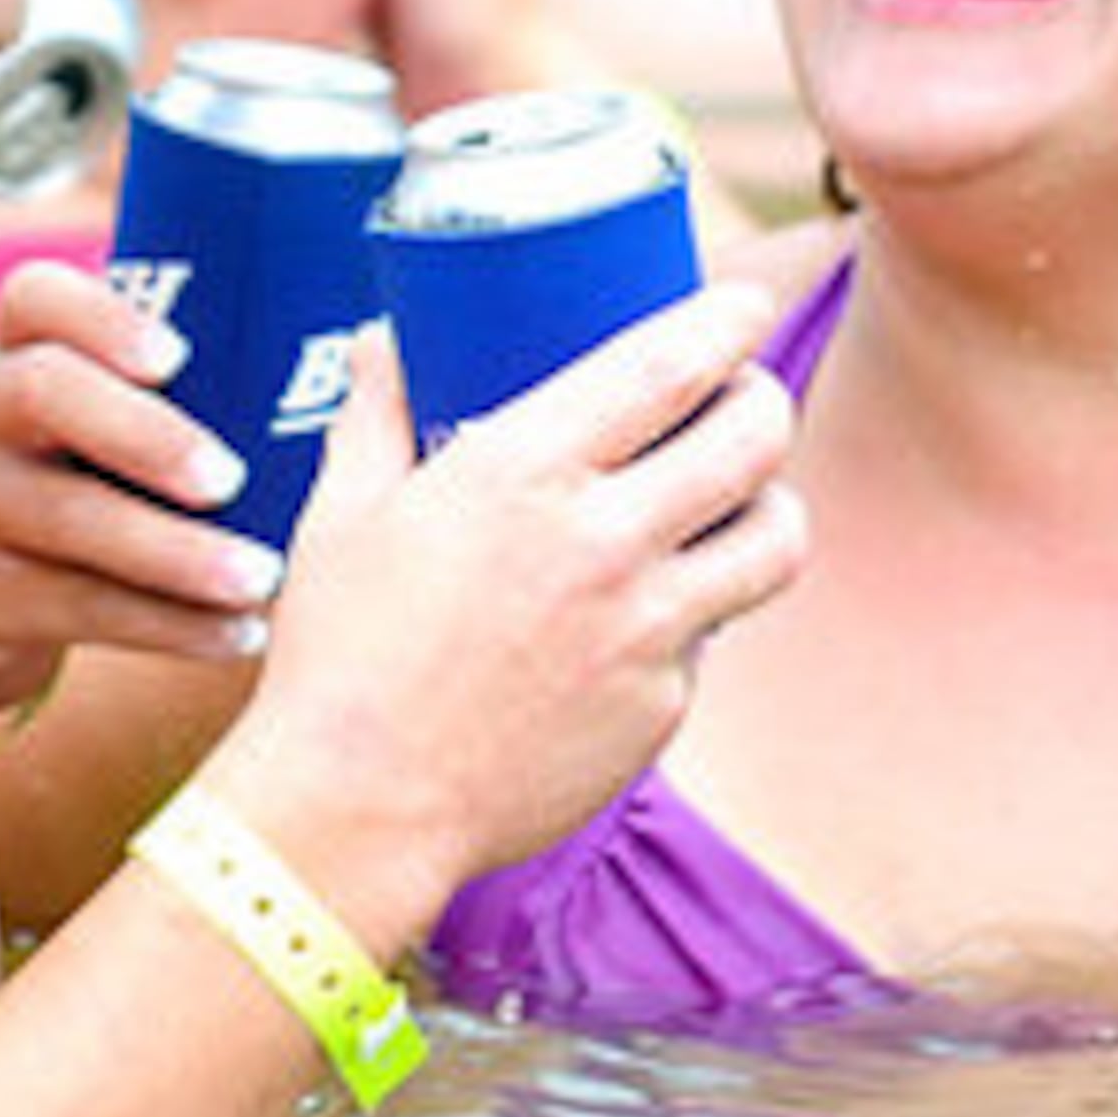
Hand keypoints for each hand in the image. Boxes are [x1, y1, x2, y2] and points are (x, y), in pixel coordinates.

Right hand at [0, 260, 289, 716]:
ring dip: (173, 553)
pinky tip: (240, 634)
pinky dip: (168, 626)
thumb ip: (179, 382)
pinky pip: (78, 609)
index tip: (178, 356)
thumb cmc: (81, 470)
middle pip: (43, 393)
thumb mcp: (92, 409)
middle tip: (230, 478)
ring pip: (66, 519)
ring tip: (262, 576)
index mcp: (16, 346)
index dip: (104, 317)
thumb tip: (369, 356)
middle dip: (144, 434)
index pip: (35, 295)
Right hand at [218, 281, 805, 903]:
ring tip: (742, 500)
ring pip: (776, 539)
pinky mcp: (661, 709)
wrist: (359, 810)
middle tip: (741, 400)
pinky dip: (692, 615)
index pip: (672, 364)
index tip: (742, 306)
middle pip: (756, 437)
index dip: (730, 321)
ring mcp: (645, 632)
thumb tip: (383, 340)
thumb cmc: (341, 653)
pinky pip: (711, 639)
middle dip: (763, 400)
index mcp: (526, 471)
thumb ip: (374, 410)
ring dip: (770, 505)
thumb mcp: (342, 510)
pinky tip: (646, 616)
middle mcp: (604, 542)